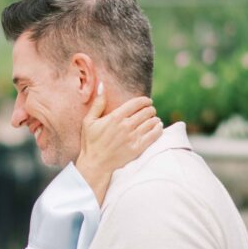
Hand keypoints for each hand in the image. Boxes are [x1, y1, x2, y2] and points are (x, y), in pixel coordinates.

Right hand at [75, 85, 162, 202]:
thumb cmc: (91, 142)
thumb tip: (102, 84)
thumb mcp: (89, 121)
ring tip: (153, 119)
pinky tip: (157, 127)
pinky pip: (154, 135)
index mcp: (115, 117)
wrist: (95, 164)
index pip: (137, 103)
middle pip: (147, 111)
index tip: (147, 101)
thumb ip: (98, 102)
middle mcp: (125, 126)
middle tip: (150, 111)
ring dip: (154, 119)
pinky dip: (158, 129)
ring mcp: (132, 138)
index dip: (145, 100)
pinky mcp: (137, 148)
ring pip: (152, 122)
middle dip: (150, 109)